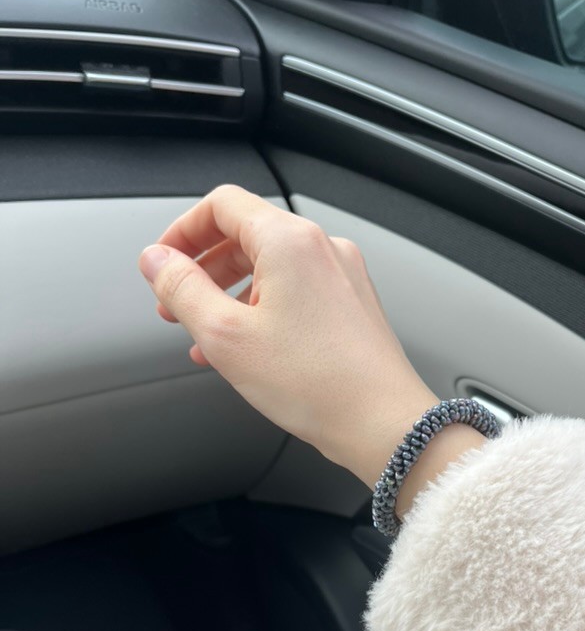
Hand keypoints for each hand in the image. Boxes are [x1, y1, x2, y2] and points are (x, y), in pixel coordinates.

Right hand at [139, 185, 485, 514]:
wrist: (383, 424)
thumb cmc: (318, 385)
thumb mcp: (225, 337)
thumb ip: (181, 290)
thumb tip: (155, 261)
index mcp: (290, 241)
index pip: (221, 205)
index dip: (181, 232)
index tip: (161, 263)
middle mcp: (322, 248)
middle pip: (246, 235)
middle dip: (203, 268)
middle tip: (175, 304)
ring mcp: (342, 276)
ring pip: (270, 267)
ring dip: (229, 294)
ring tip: (206, 336)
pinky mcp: (352, 304)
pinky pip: (296, 292)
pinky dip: (263, 309)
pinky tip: (247, 348)